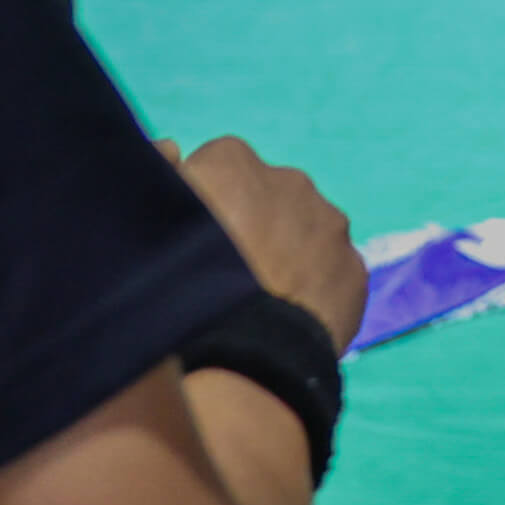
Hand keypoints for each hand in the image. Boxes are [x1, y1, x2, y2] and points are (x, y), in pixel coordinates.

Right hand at [168, 133, 367, 347]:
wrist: (241, 357)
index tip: (196, 242)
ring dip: (289, 255)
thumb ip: (158, 173)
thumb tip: (172, 147)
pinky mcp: (355, 270)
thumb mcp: (149, 222)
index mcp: (234, 161)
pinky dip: (315, 290)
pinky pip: (332, 274)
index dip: (206, 203)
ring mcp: (330, 225)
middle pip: (267, 198)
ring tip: (261, 302)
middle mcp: (290, 180)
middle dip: (253, 226)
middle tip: (228, 276)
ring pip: (306, 233)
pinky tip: (290, 321)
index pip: (217, 169)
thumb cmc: (181, 284)